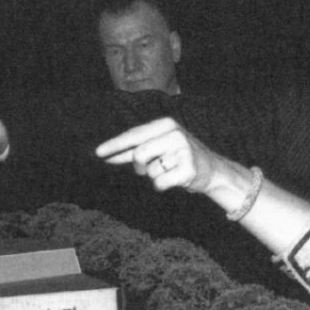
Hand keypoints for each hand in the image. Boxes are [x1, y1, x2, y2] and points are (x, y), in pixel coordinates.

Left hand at [95, 117, 221, 194]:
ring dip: (155, 176)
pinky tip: (175, 179)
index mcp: (165, 124)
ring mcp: (183, 150)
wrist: (212, 170)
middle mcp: (174, 133)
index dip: (114, 145)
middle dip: (139, 166)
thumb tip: (105, 154)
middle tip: (147, 169)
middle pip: (139, 154)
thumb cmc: (177, 158)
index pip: (134, 135)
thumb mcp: (156, 147)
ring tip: (170, 170)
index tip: (97, 153)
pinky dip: (163, 186)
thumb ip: (132, 150)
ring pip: (150, 171)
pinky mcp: (189, 169)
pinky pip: (160, 183)